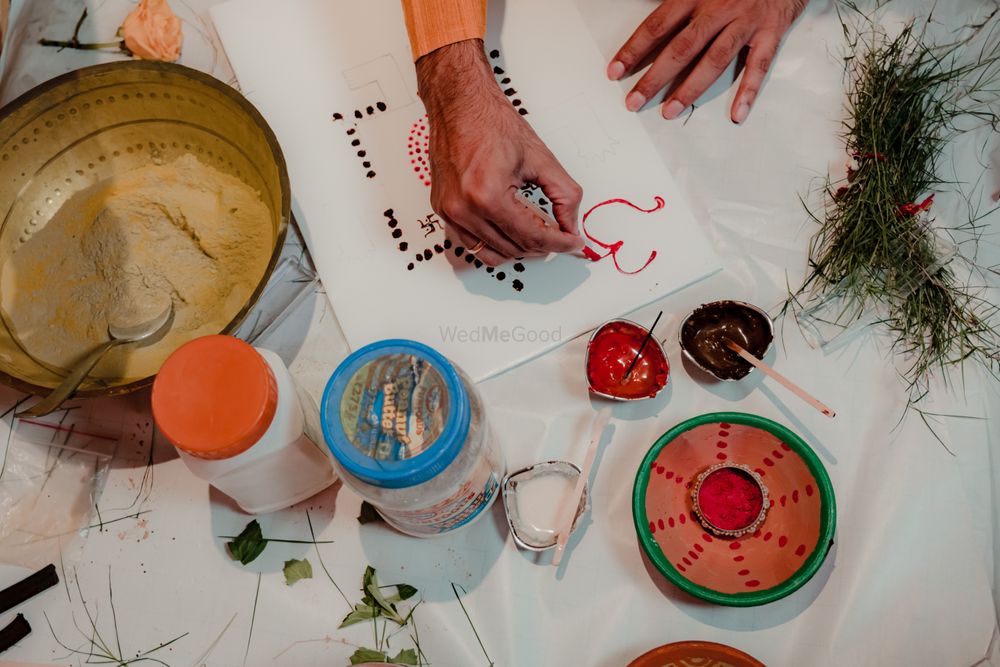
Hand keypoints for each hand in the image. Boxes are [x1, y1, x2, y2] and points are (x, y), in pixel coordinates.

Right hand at [417, 40, 584, 266]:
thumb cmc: (492, 123)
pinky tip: (512, 228)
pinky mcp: (442, 211)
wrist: (458, 103)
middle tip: (561, 234)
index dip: (559, 243)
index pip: (531, 237)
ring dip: (519, 248)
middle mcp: (464, 209)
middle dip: (543, 246)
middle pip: (514, 248)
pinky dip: (496, 242)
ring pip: (492, 253)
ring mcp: (449, 212)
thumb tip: (572, 225)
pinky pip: (472, 243)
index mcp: (488, 195)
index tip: (573, 243)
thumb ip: (564, 195)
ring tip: (537, 232)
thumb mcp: (540, 158)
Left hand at [608, 0, 807, 123]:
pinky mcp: (771, 32)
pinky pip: (758, 66)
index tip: (615, 71)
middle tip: (634, 101)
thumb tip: (651, 24)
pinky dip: (748, 91)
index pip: (657, 25)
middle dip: (655, 77)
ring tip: (670, 111)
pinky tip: (736, 114)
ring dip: (690, 89)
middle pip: (681, 48)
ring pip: (714, 60)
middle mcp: (719, 9)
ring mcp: (745, 22)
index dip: (634, 49)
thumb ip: (677, 2)